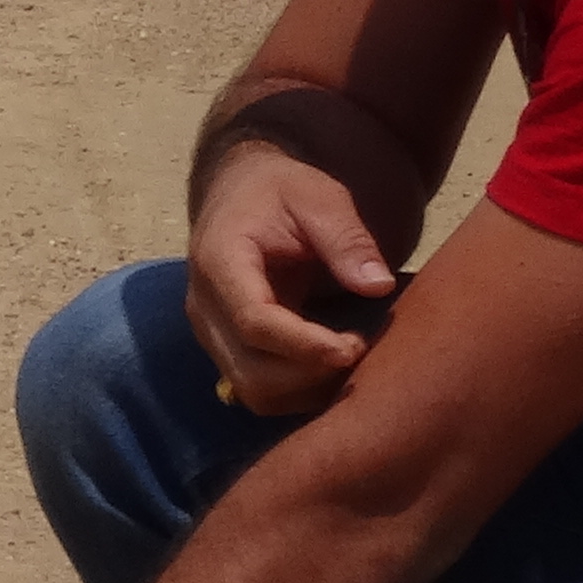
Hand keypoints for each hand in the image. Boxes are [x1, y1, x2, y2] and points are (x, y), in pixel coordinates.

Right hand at [187, 139, 402, 415]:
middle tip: (361, 350)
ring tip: (349, 360)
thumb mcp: (319, 198)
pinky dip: (296, 391)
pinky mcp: (225, 348)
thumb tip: (378, 286)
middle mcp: (204, 307)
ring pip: (251, 390)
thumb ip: (347, 239)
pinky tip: (330, 367)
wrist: (239, 193)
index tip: (353, 347)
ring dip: (304, 389)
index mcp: (220, 262)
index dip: (303, 344)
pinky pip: (256, 389)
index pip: (253, 321)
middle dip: (309, 374)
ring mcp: (211, 333)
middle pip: (249, 370)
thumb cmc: (280, 191)